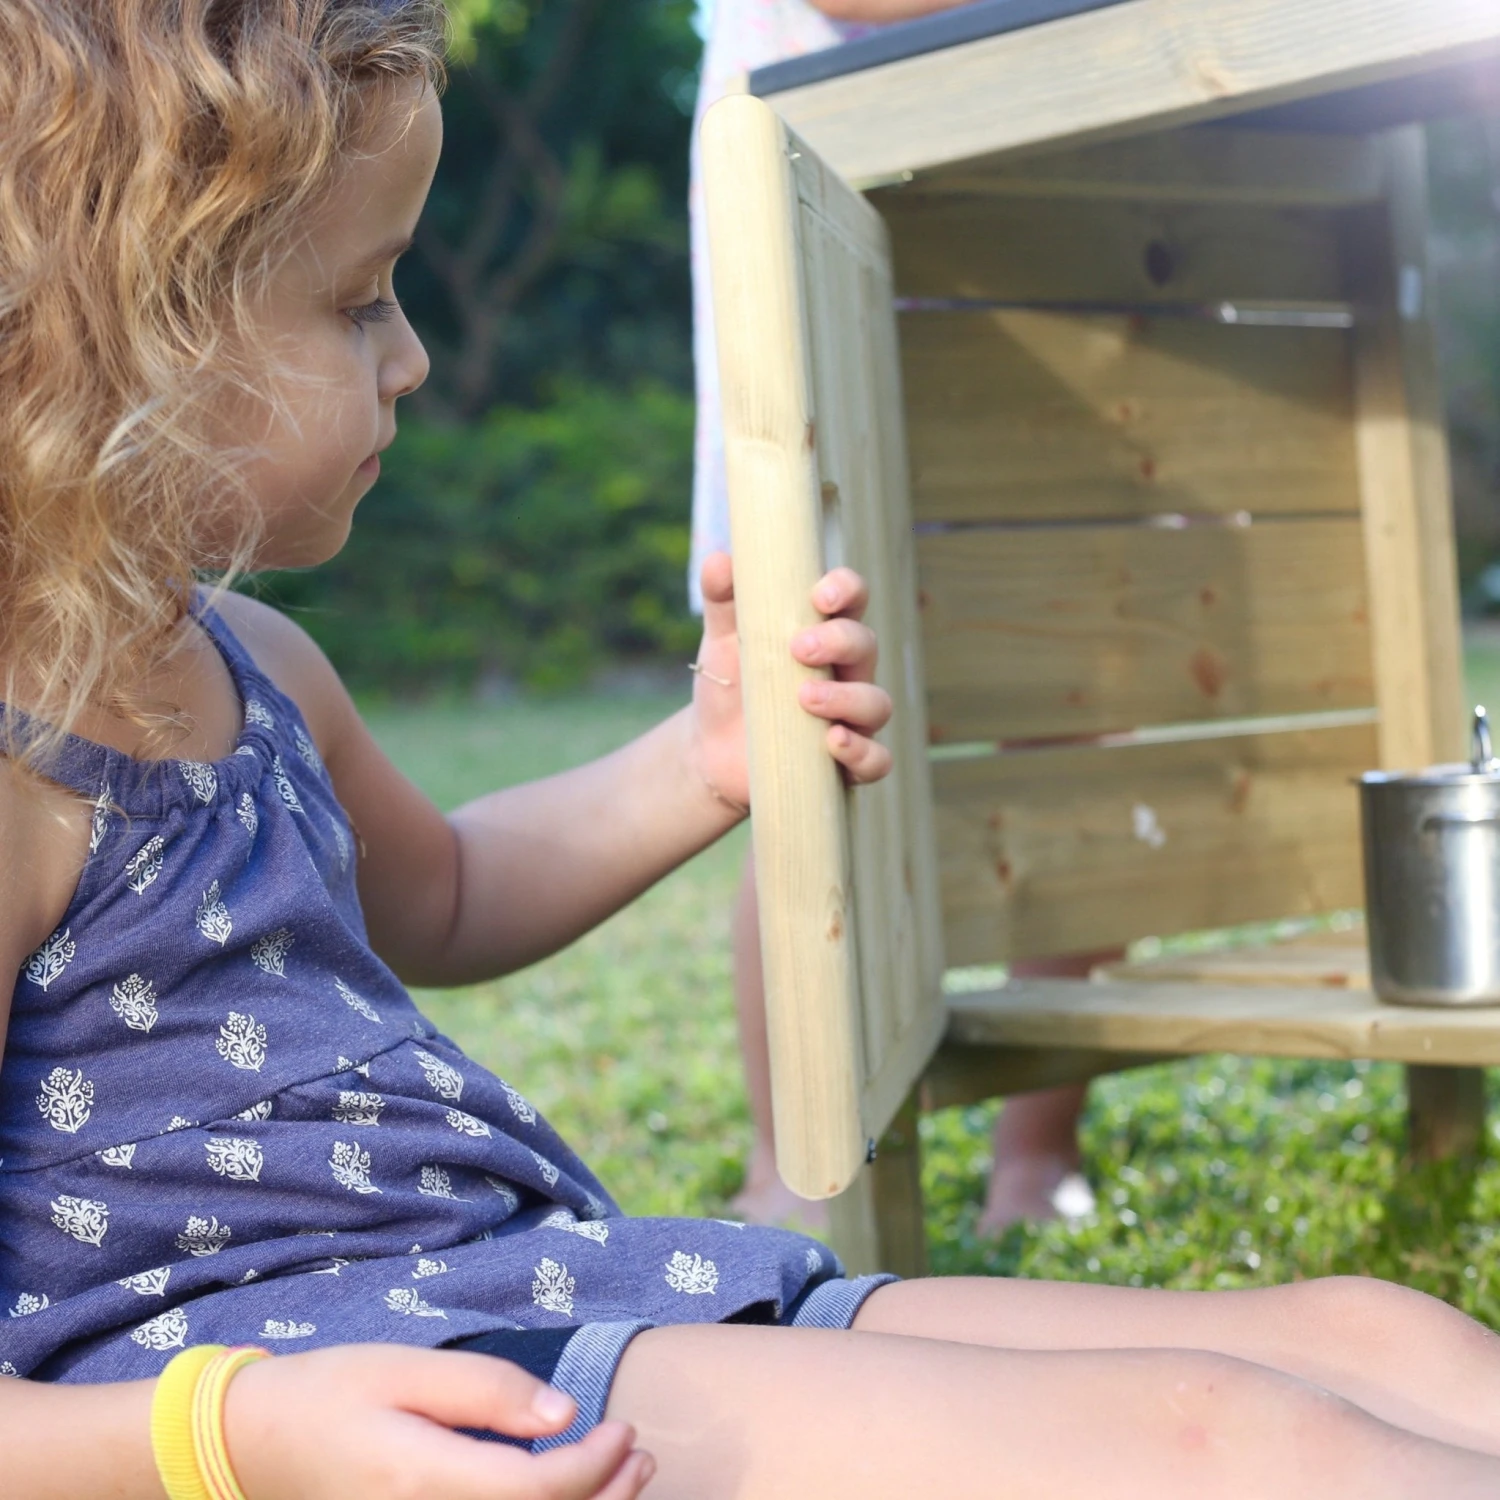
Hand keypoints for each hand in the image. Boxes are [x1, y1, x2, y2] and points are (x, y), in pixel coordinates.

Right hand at [225, 1344, 654, 1499]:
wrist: (252, 1444)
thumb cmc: (331, 1392)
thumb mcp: (407, 1368)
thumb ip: (487, 1391)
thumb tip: (564, 1413)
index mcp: (422, 1479)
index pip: (534, 1492)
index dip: (594, 1466)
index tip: (625, 1428)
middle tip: (641, 1456)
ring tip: (624, 1479)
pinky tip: (561, 1495)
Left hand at [692, 553, 893, 810]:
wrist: (711, 749)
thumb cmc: (730, 684)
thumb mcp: (722, 639)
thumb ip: (723, 598)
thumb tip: (720, 560)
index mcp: (824, 632)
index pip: (852, 600)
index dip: (847, 590)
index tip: (820, 596)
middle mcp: (847, 672)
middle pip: (866, 645)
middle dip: (839, 642)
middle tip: (799, 648)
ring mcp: (851, 717)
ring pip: (876, 702)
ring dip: (847, 697)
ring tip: (805, 698)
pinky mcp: (845, 763)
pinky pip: (876, 759)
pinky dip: (862, 752)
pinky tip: (833, 742)